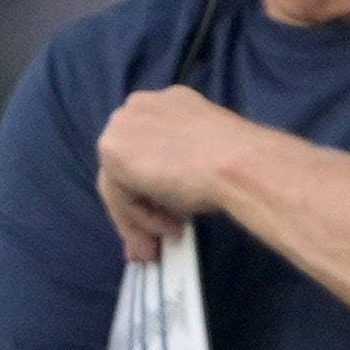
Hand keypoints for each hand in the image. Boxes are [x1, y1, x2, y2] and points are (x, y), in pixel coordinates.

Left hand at [96, 87, 259, 261]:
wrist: (238, 164)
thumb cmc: (238, 160)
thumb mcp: (207, 157)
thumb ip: (183, 164)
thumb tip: (173, 196)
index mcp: (168, 102)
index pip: (148, 148)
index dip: (155, 185)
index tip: (169, 211)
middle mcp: (138, 107)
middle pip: (127, 165)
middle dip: (141, 206)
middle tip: (155, 241)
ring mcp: (121, 125)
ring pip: (120, 183)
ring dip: (140, 218)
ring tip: (160, 246)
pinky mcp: (111, 150)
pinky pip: (120, 194)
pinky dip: (139, 218)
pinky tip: (166, 230)